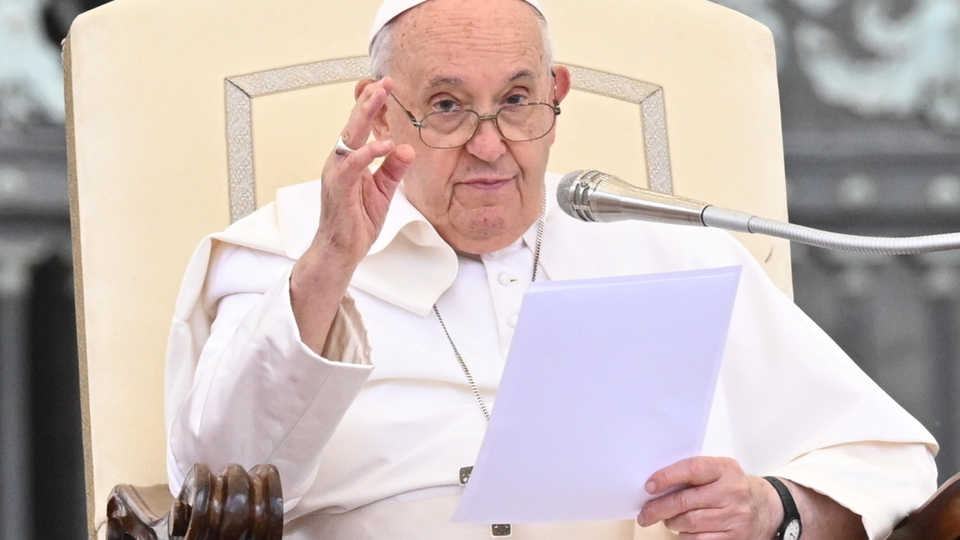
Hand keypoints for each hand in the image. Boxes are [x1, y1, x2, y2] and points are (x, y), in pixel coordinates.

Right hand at [314, 76, 415, 265]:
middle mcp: (340, 162)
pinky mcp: (338, 188)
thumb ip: (394, 169)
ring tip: (380, 97)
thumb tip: (407, 148)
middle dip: (369, 101)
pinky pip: (352, 166)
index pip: (361, 128)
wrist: (341, 250)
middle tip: (384, 81)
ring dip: (364, 116)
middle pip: (354, 125)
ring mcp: (337, 174)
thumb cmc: (356, 221)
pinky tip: (384, 145)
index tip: (386, 86)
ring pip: (350, 138)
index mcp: (350, 161)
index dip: (372, 106)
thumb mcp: (383, 191)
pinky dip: (367, 153)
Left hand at [637, 457, 780, 539]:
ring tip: (666, 518)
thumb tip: (657, 484)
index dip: (667, 477)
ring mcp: (733, 516)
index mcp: (725, 469)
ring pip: (689, 523)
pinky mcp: (734, 537)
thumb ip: (693, 473)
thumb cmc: (733, 487)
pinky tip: (681, 530)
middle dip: (659, 508)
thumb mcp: (719, 471)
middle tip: (645, 513)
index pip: (692, 469)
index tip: (649, 486)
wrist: (766, 507)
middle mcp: (731, 492)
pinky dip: (684, 536)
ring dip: (671, 522)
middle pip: (685, 501)